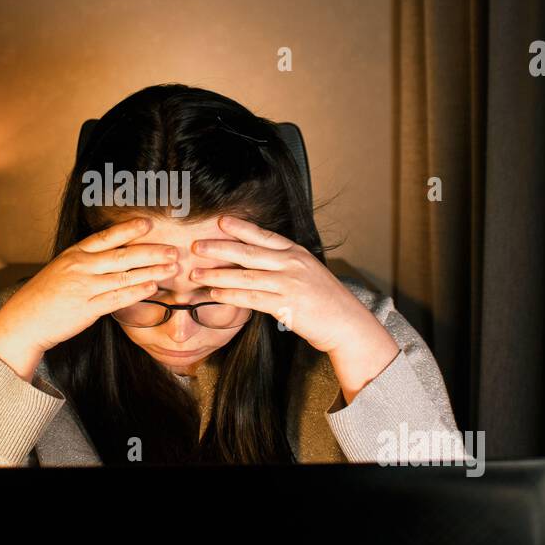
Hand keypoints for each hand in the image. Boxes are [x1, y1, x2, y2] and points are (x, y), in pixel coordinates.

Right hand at [0, 216, 178, 379]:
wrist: (23, 321)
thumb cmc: (43, 296)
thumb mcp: (61, 269)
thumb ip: (85, 262)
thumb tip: (112, 256)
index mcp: (74, 254)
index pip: (106, 237)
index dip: (128, 229)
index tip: (149, 222)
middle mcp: (81, 267)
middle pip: (122, 255)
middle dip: (151, 251)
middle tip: (173, 249)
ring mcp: (84, 288)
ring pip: (125, 276)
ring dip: (151, 270)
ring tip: (171, 267)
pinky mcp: (87, 309)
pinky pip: (118, 298)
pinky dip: (137, 291)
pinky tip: (152, 287)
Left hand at [189, 215, 386, 355]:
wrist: (348, 324)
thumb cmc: (327, 301)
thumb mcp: (308, 272)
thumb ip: (285, 264)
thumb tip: (258, 261)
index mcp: (297, 252)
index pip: (263, 235)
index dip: (240, 227)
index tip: (220, 221)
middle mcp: (292, 264)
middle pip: (248, 252)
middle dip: (219, 248)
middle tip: (196, 246)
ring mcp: (289, 284)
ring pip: (244, 276)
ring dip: (217, 275)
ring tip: (196, 274)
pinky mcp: (285, 305)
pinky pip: (251, 298)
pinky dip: (230, 296)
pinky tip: (213, 294)